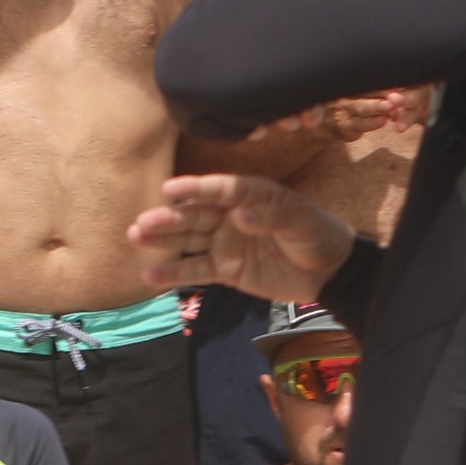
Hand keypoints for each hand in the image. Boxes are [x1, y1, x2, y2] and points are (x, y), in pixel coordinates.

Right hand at [130, 170, 354, 302]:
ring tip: (136, 238)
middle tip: (142, 223)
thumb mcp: (301, 221)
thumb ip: (271, 216)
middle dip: (168, 218)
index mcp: (250, 195)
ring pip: (189, 241)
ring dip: (163, 240)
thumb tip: (240, 214)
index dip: (194, 189)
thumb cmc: (317, 235)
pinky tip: (149, 275)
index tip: (169, 190)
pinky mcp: (226, 270)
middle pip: (195, 215)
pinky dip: (173, 274)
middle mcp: (231, 215)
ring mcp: (225, 243)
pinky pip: (196, 271)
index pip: (218, 190)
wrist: (329, 272)